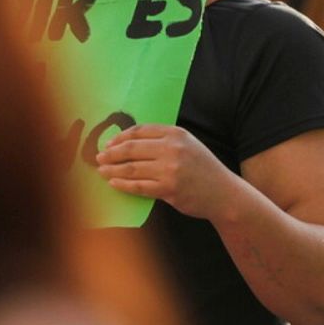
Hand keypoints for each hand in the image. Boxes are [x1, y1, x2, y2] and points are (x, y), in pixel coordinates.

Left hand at [95, 124, 237, 219]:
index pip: (140, 131)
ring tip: (102, 171)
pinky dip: (123, 184)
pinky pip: (138, 186)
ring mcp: (171, 169)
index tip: (109, 144)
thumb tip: (128, 143)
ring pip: (132, 168)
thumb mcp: (188, 146)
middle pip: (132, 148)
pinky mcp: (169, 189)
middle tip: (99, 157)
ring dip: (112, 169)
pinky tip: (113, 183)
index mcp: (177, 134)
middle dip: (111, 154)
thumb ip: (164, 141)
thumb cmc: (203, 169)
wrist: (223, 193)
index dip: (120, 137)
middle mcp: (173, 149)